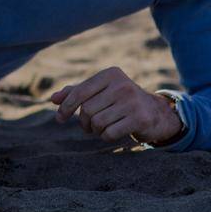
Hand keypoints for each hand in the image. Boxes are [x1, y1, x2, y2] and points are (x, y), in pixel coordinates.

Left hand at [50, 66, 182, 145]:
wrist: (157, 113)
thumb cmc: (121, 101)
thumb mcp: (101, 92)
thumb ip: (76, 93)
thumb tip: (53, 99)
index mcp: (110, 74)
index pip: (80, 92)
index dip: (66, 107)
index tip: (59, 118)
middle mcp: (122, 85)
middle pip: (87, 110)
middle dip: (84, 122)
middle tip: (89, 126)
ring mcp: (133, 102)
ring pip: (97, 123)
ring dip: (95, 130)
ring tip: (102, 128)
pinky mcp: (140, 119)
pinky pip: (110, 133)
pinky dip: (106, 137)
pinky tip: (113, 133)